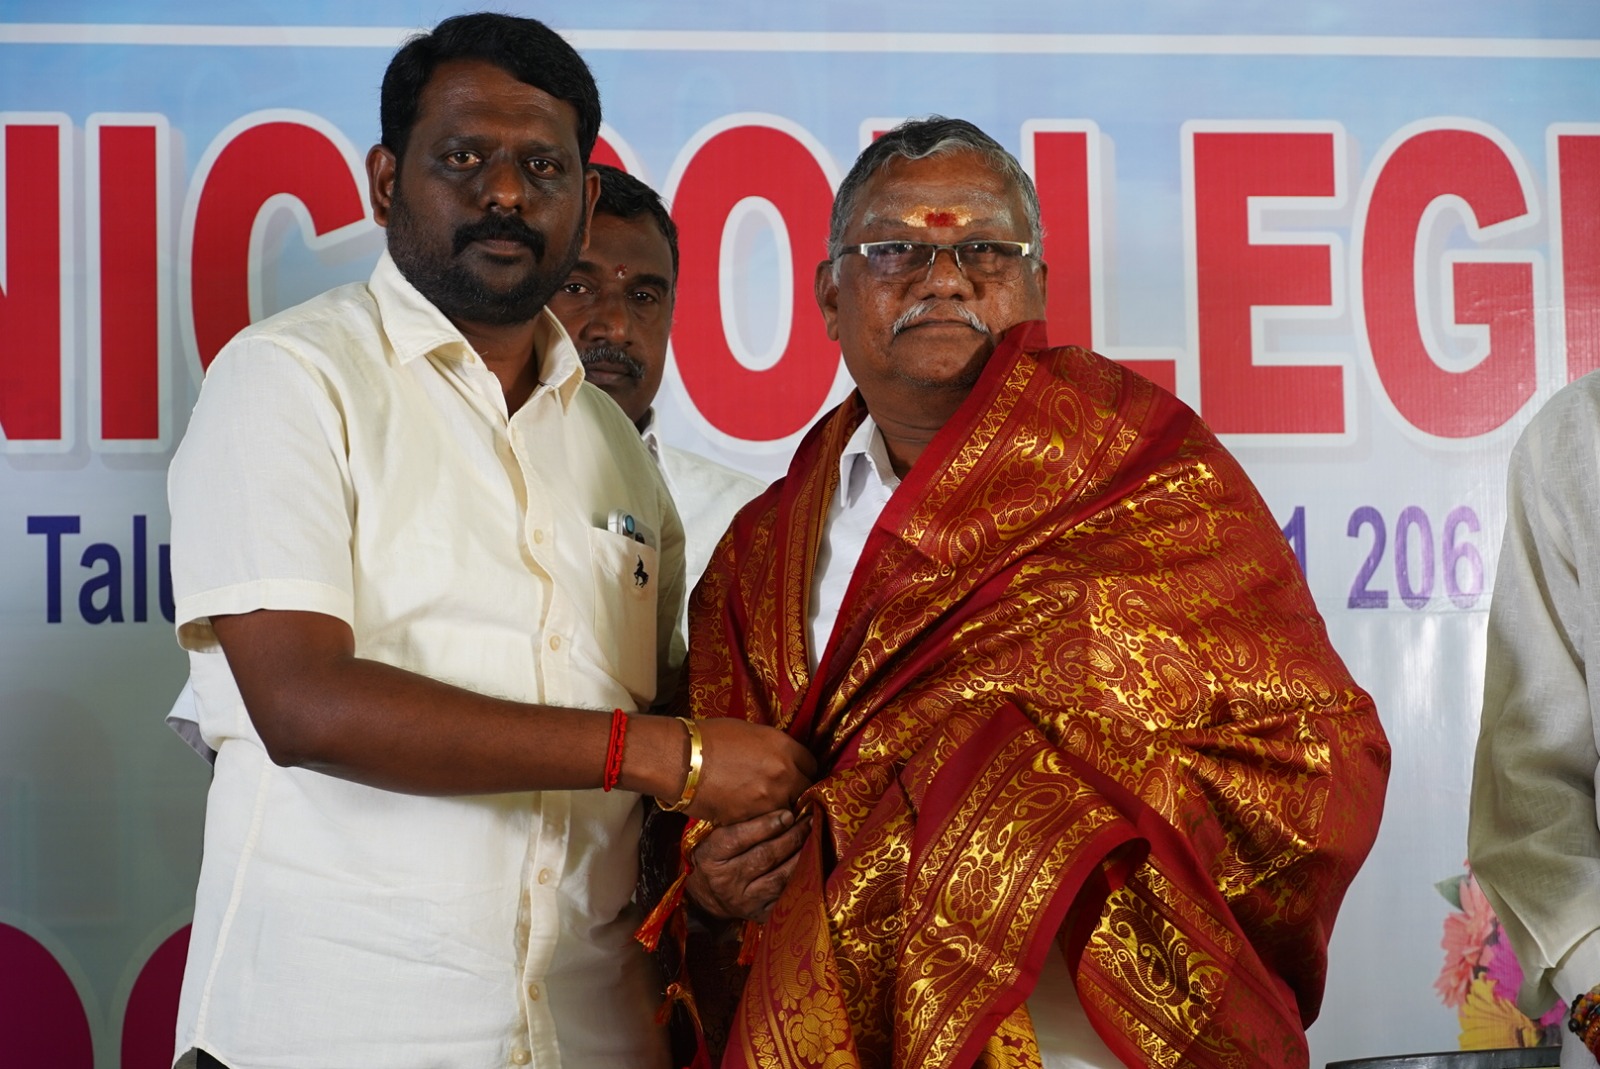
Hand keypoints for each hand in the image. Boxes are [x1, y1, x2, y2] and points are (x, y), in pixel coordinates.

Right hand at [685, 719, 815, 825]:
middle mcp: (783, 774)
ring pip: (788, 811)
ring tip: (768, 806)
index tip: (797, 774)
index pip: (812, 765)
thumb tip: (784, 759)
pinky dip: (762, 822)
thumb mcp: (751, 732)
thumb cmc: (710, 738)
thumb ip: (774, 747)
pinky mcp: (751, 819)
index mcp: (784, 747)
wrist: (681, 759)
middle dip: (797, 791)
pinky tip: (752, 814)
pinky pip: (766, 823)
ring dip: (782, 809)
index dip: (804, 770)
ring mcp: (768, 800)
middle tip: (785, 792)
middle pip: (805, 791)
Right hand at [686, 809, 811, 921]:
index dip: (766, 825)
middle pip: (764, 856)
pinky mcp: (761, 914)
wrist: (710, 895)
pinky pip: (786, 894)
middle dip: (791, 836)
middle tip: (809, 820)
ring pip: (779, 877)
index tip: (788, 814)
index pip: (739, 838)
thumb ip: (739, 822)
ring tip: (814, 836)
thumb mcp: (716, 836)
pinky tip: (812, 860)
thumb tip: (778, 809)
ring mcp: (744, 901)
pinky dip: (802, 876)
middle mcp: (726, 881)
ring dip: (801, 854)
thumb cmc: (718, 856)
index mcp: (711, 857)